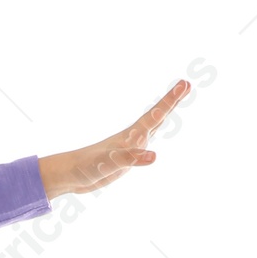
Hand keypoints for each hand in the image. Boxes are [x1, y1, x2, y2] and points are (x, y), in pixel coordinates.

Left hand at [38, 80, 190, 198]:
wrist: (70, 174)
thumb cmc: (87, 167)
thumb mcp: (109, 163)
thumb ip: (131, 158)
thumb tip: (153, 156)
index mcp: (131, 135)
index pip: (155, 114)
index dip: (171, 100)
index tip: (185, 83)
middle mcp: (132, 137)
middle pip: (157, 116)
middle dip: (172, 101)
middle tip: (187, 83)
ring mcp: (128, 147)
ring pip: (151, 128)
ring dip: (164, 114)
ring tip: (176, 101)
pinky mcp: (124, 158)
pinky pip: (144, 145)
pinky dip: (153, 136)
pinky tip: (155, 137)